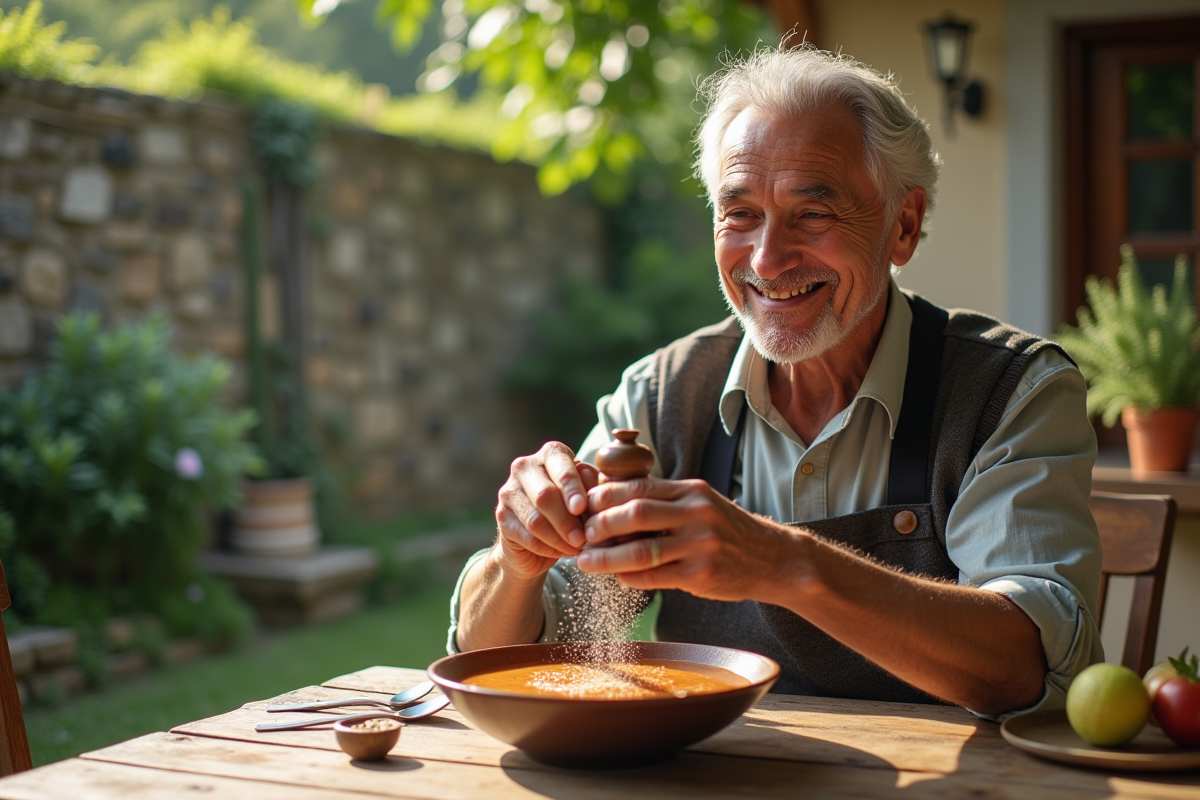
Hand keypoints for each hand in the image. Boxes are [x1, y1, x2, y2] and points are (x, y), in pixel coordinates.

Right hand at [494, 442, 599, 578]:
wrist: (538, 540)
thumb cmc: (570, 512)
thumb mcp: (585, 499)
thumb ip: (591, 491)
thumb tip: (597, 494)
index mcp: (551, 454)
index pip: (562, 468)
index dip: (572, 488)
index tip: (581, 507)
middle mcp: (525, 466)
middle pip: (546, 494)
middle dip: (567, 520)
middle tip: (583, 538)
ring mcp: (509, 490)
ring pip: (535, 519)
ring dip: (559, 537)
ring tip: (576, 548)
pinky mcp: (501, 516)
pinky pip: (527, 536)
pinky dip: (548, 548)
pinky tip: (562, 553)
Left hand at [576, 477, 800, 602]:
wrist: (772, 559)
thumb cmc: (726, 531)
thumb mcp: (701, 504)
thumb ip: (664, 502)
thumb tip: (611, 503)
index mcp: (691, 491)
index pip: (638, 487)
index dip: (605, 496)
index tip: (584, 506)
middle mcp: (696, 513)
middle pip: (636, 513)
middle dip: (601, 524)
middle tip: (582, 535)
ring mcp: (701, 545)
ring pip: (641, 550)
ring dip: (607, 558)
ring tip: (586, 562)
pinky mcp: (702, 575)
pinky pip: (655, 576)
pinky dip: (629, 577)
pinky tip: (618, 577)